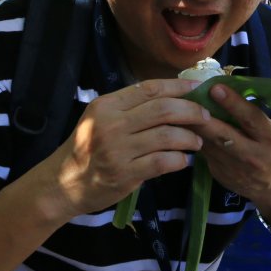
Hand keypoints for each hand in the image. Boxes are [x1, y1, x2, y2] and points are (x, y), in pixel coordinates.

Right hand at [52, 79, 206, 217]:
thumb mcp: (100, 118)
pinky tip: (183, 160)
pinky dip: (179, 160)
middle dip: (191, 111)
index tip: (199, 88)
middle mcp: (111, 124)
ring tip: (196, 141)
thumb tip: (171, 95)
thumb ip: (129, 108)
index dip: (178, 86)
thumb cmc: (87, 148)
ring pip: (167, 136)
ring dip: (189, 138)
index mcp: (107, 105)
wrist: (64, 183)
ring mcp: (118, 150)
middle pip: (163, 110)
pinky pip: (163, 162)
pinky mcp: (125, 174)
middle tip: (205, 117)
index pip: (149, 89)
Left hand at [187, 82, 270, 217]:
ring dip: (192, 127)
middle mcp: (253, 155)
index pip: (250, 118)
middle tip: (187, 99)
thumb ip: (251, 116)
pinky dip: (194, 139)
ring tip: (179, 110)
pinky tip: (183, 128)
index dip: (232, 103)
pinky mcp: (220, 175)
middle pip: (223, 135)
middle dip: (203, 117)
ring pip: (208, 144)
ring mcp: (234, 169)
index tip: (215, 88)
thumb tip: (223, 92)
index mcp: (270, 139)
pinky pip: (204, 153)